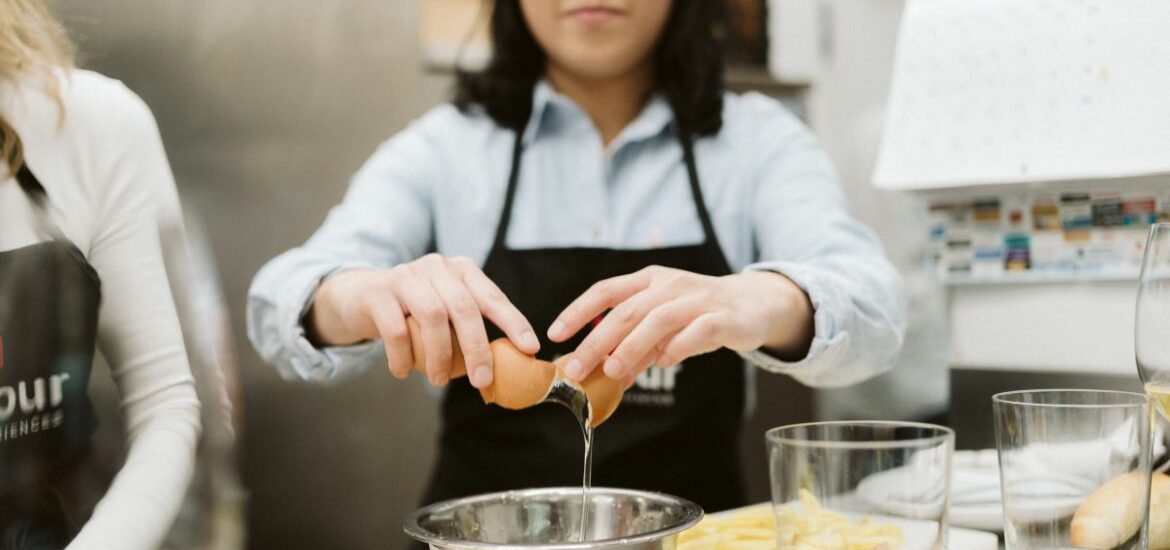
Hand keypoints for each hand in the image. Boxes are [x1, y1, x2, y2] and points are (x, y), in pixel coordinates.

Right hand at [305, 254, 539, 387]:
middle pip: (464, 308)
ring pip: (432, 317)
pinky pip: (396, 329)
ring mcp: (405, 275)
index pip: (492, 297)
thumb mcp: (446, 310)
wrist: (361, 296)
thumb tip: (504, 368)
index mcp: (462, 270)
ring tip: (440, 381)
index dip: (513, 322)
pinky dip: (403, 357)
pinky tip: (404, 372)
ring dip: (440, 356)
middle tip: (482, 380)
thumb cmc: (415, 311)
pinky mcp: (378, 292)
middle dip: (477, 348)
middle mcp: (436, 267)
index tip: (530, 348)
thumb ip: (470, 329)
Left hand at [547, 266, 812, 381]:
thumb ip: (634, 346)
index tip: (555, 334)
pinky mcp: (722, 318)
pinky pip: (696, 332)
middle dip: (597, 341)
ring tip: (613, 372)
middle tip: (576, 368)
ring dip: (632, 347)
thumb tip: (602, 373)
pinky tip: (664, 362)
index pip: (605, 291)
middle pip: (626, 311)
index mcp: (648, 280)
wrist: (752, 304)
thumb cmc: (698, 313)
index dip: (578, 311)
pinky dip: (677, 347)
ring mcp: (697, 299)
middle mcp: (669, 284)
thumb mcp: (662, 323)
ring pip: (658, 320)